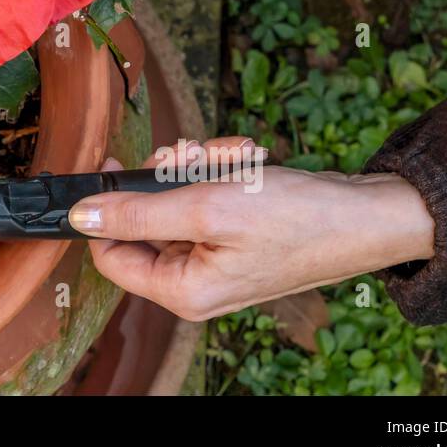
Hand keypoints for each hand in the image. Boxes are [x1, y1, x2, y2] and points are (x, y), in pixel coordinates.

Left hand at [69, 137, 434, 320]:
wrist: (366, 214)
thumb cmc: (299, 219)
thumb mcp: (208, 207)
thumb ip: (138, 211)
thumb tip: (80, 217)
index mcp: (182, 290)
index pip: (108, 252)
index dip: (107, 206)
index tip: (118, 163)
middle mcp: (193, 280)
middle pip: (142, 216)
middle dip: (167, 174)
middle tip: (193, 156)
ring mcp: (213, 255)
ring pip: (173, 196)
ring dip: (197, 165)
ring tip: (230, 157)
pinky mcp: (231, 233)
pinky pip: (202, 192)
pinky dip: (218, 170)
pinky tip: (243, 160)